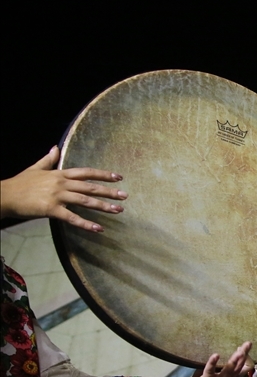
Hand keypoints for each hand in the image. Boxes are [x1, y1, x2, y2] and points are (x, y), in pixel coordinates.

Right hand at [0, 147, 126, 231]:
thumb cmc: (20, 184)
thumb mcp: (35, 168)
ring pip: (85, 201)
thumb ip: (48, 159)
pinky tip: (99, 228)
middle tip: (125, 195)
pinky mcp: (51, 209)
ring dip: (103, 206)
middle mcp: (61, 183)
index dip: (103, 174)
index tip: (118, 177)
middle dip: (109, 191)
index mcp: (59, 174)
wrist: (4, 195)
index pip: (85, 172)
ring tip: (118, 210)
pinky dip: (86, 224)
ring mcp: (56, 196)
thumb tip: (55, 147)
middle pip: (90, 187)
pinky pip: (72, 217)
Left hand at [163, 343, 250, 376]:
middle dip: (244, 355)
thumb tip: (222, 350)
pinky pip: (210, 372)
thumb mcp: (214, 374)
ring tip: (239, 351)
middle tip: (248, 344)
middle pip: (238, 368)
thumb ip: (220, 366)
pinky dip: (212, 363)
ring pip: (228, 371)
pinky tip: (216, 355)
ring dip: (234, 361)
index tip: (246, 347)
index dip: (246, 358)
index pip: (243, 369)